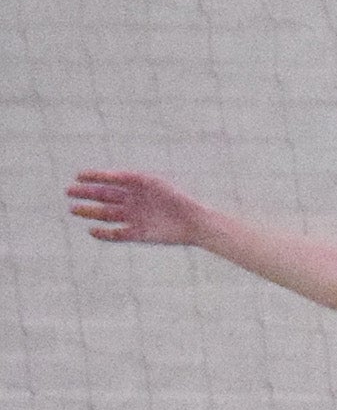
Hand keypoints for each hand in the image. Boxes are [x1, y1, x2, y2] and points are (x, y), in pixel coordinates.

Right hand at [67, 169, 212, 247]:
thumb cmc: (177, 198)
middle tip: (69, 192)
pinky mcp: (140, 234)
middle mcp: (133, 201)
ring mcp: (135, 217)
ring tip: (73, 209)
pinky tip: (92, 231)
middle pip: (104, 197)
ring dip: (90, 212)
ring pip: (107, 215)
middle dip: (86, 194)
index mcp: (136, 186)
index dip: (94, 177)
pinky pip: (118, 234)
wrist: (195, 221)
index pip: (110, 180)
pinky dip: (105, 234)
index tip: (78, 176)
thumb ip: (129, 179)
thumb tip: (107, 175)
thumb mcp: (152, 183)